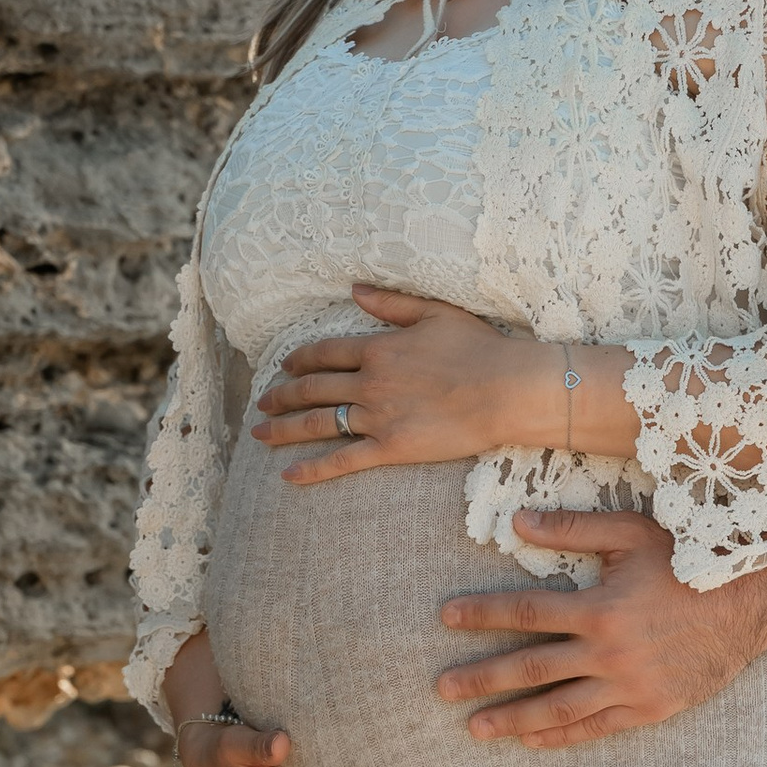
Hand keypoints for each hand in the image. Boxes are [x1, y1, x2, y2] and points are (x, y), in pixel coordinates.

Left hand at [253, 286, 558, 481]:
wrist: (506, 389)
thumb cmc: (479, 348)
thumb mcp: (435, 312)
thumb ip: (390, 304)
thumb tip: (354, 291)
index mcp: (378, 348)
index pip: (324, 354)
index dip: (299, 361)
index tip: (284, 367)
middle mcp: (369, 382)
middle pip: (312, 389)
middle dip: (280, 396)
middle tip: (261, 404)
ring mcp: (377, 417)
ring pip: (317, 423)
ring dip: (284, 429)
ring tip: (260, 435)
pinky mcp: (390, 448)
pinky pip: (342, 460)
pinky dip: (312, 469)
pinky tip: (288, 475)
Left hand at [434, 508, 766, 746]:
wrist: (754, 604)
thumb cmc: (691, 561)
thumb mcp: (633, 533)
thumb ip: (574, 528)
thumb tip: (516, 520)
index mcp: (600, 608)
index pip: (526, 613)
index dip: (482, 614)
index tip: (445, 617)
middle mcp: (610, 653)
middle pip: (530, 669)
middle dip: (481, 679)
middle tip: (440, 690)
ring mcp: (630, 686)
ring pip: (557, 709)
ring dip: (511, 720)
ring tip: (474, 729)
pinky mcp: (650, 709)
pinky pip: (595, 728)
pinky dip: (560, 737)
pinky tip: (531, 741)